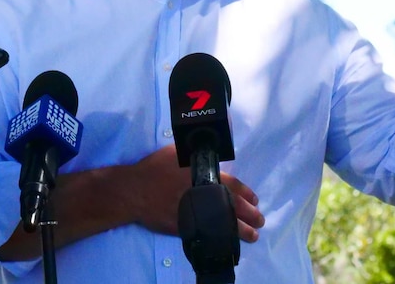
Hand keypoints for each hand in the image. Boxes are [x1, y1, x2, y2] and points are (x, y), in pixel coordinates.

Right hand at [127, 144, 263, 241]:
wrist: (135, 190)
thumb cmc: (155, 167)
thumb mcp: (178, 153)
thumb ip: (197, 156)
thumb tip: (209, 155)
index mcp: (205, 176)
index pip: (233, 186)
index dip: (247, 195)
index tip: (255, 201)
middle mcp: (204, 196)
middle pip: (234, 208)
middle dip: (250, 216)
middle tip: (260, 221)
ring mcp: (195, 213)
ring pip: (224, 224)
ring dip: (241, 231)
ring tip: (252, 236)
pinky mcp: (184, 228)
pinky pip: (208, 233)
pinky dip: (220, 237)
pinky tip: (227, 241)